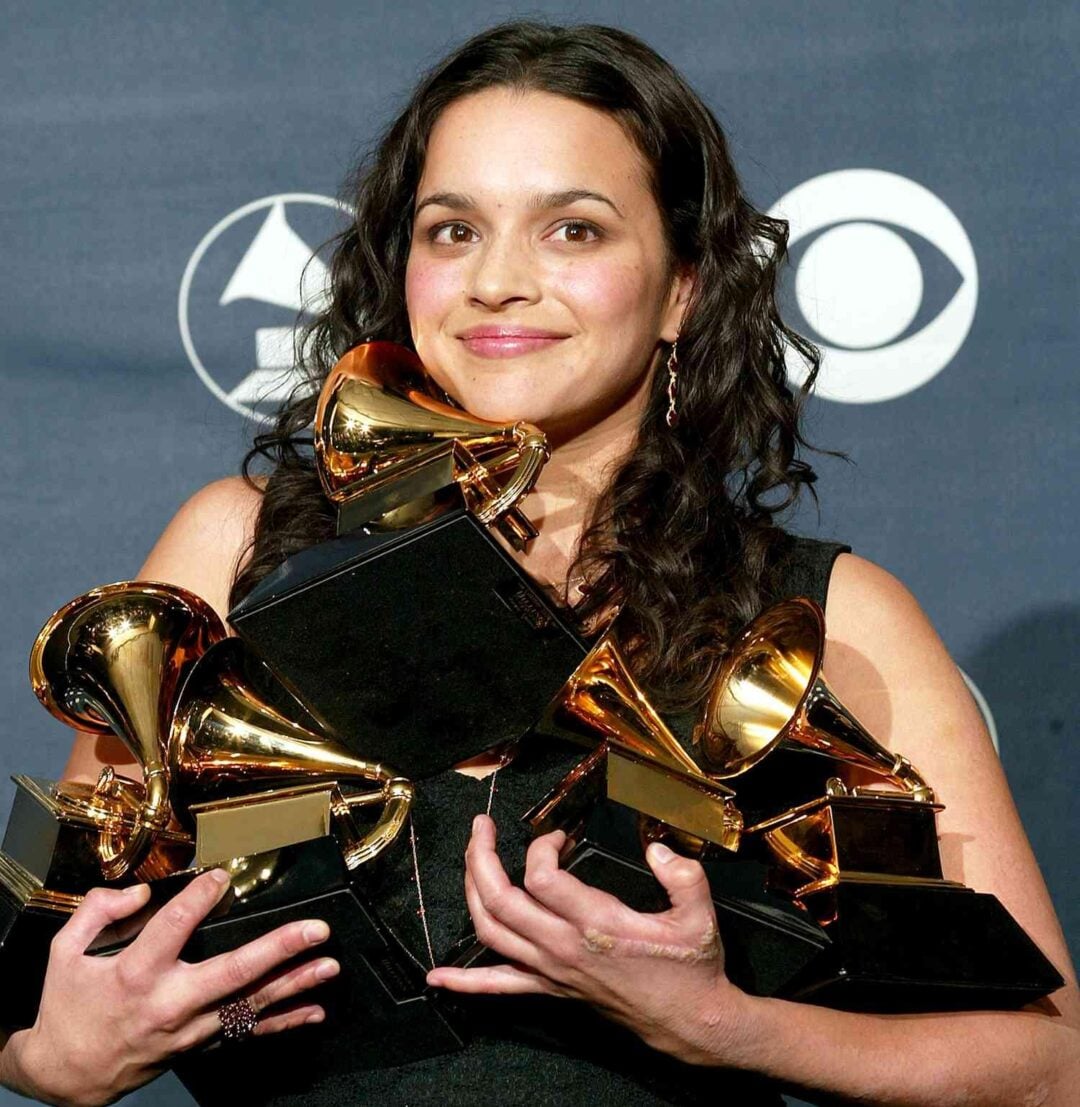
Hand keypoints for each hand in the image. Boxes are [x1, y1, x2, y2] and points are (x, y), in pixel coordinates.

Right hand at [3, 870, 338, 1106]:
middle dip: (278, 950)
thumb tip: (139, 892)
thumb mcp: (64, 953)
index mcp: (135, 974)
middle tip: (314, 930)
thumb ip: (97, 912)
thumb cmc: (67, 1009)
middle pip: (231, 973)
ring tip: (328, 965)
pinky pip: (248, 1035)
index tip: (221, 875)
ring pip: (250, 1005)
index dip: (200, 897)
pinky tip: (314, 1011)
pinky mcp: (198, 1047)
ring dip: (293, 984)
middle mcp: (169, 1003)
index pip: (174, 927)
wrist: (65, 1077)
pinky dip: (284, 1023)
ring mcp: (188, 1030)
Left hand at [426, 815, 747, 1065]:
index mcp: (597, 925)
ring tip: (469, 859)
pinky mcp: (550, 986)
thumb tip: (657, 848)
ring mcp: (552, 970)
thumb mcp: (700, 915)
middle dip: (481, 857)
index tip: (557, 835)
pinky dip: (464, 982)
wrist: (688, 1021)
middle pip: (501, 901)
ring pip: (490, 932)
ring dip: (470, 893)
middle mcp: (565, 948)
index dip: (541, 847)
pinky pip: (498, 985)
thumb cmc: (690, 967)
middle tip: (481, 827)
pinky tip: (438, 978)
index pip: (543, 879)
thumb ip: (684, 875)